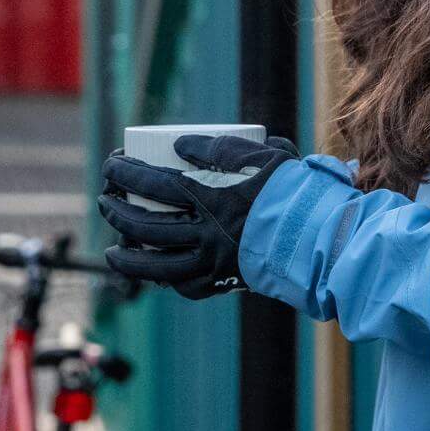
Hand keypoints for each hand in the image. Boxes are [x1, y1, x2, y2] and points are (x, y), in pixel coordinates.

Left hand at [98, 133, 299, 299]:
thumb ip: (219, 147)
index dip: (126, 173)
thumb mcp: (261, 154)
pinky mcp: (223, 283)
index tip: (112, 164)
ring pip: (155, 266)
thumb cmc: (296, 191)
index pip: (154, 183)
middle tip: (106, 200)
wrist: (323, 239)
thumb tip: (180, 145)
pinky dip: (163, 278)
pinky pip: (182, 285)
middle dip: (117, 212)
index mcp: (212, 197)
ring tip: (111, 249)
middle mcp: (206, 234)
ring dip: (127, 257)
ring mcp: (212, 263)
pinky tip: (153, 272)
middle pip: (145, 225)